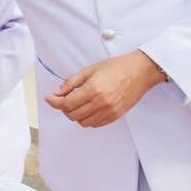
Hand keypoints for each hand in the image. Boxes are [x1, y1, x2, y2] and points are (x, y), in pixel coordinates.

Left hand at [44, 50, 165, 127]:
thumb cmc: (118, 67)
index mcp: (93, 89)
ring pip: (83, 122)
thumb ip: (72, 82)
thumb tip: (58, 92)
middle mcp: (101, 103)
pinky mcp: (116, 116)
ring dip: (75, 115)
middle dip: (64, 108)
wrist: (140, 71)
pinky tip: (88, 109)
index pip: (66, 103)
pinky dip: (87, 119)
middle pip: (72, 114)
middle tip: (62, 99)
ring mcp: (109, 111)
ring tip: (77, 103)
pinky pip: (95, 124)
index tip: (49, 99)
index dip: (54, 102)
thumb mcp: (90, 69)